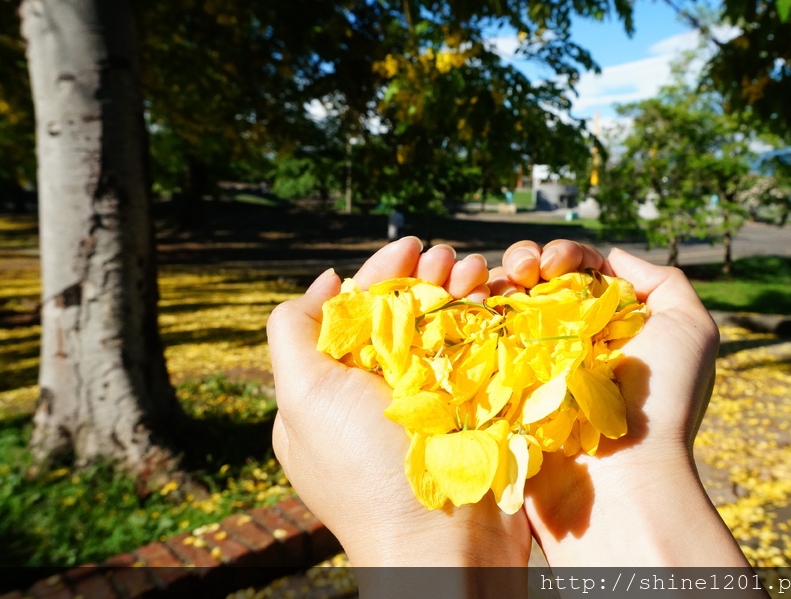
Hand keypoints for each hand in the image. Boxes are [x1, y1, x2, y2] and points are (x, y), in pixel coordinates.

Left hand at [268, 237, 529, 574]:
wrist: (443, 545)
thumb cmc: (365, 469)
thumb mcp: (304, 398)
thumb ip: (295, 332)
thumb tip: (326, 282)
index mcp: (335, 387)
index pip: (355, 312)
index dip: (381, 273)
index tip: (409, 247)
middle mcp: (381, 391)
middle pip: (404, 314)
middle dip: (426, 277)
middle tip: (450, 259)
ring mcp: (432, 403)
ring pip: (447, 328)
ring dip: (460, 291)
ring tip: (476, 272)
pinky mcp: (475, 413)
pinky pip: (481, 353)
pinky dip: (488, 322)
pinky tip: (495, 299)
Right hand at [489, 240, 753, 568]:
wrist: (622, 479)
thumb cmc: (663, 402)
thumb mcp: (691, 328)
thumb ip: (664, 281)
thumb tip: (611, 259)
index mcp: (608, 324)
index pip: (578, 270)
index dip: (565, 254)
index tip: (554, 262)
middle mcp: (569, 341)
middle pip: (534, 281)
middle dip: (524, 260)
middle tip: (524, 271)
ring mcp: (531, 366)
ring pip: (502, 306)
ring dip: (495, 282)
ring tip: (498, 287)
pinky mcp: (501, 391)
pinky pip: (476, 342)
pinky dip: (470, 315)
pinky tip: (474, 304)